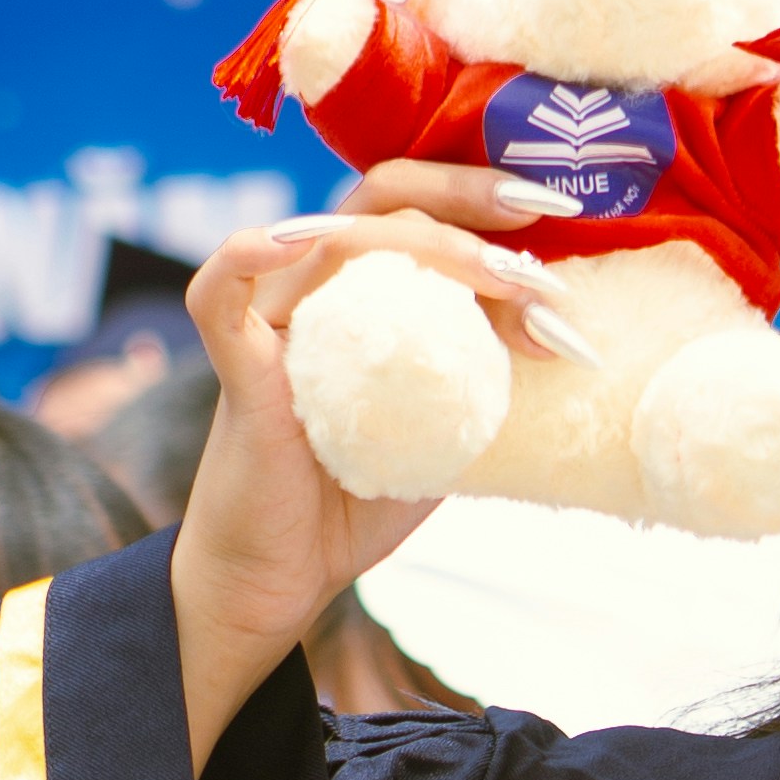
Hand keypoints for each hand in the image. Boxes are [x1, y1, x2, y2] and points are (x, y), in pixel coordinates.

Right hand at [171, 171, 590, 771]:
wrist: (284, 579)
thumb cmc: (356, 500)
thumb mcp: (446, 429)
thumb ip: (485, 374)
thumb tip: (560, 328)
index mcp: (365, 294)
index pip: (421, 212)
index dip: (486, 201)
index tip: (559, 214)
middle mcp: (317, 292)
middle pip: (381, 200)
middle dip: (469, 200)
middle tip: (541, 229)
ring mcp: (273, 324)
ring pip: (333, 238)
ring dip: (430, 244)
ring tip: (504, 278)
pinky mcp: (238, 371)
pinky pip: (219, 293)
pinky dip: (244, 255)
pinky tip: (286, 240)